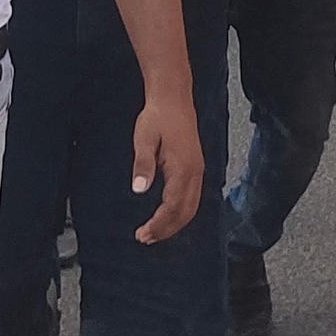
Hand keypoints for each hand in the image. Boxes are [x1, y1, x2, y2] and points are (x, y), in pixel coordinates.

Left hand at [131, 85, 203, 244]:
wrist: (173, 97)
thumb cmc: (157, 116)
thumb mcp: (144, 138)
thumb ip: (143, 164)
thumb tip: (138, 190)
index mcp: (183, 167)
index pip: (172, 207)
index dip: (159, 225)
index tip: (142, 234)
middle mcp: (195, 171)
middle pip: (186, 212)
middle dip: (167, 229)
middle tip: (146, 238)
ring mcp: (198, 169)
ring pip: (192, 206)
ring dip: (174, 223)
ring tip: (154, 232)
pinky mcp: (196, 166)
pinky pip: (193, 197)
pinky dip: (181, 212)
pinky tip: (168, 215)